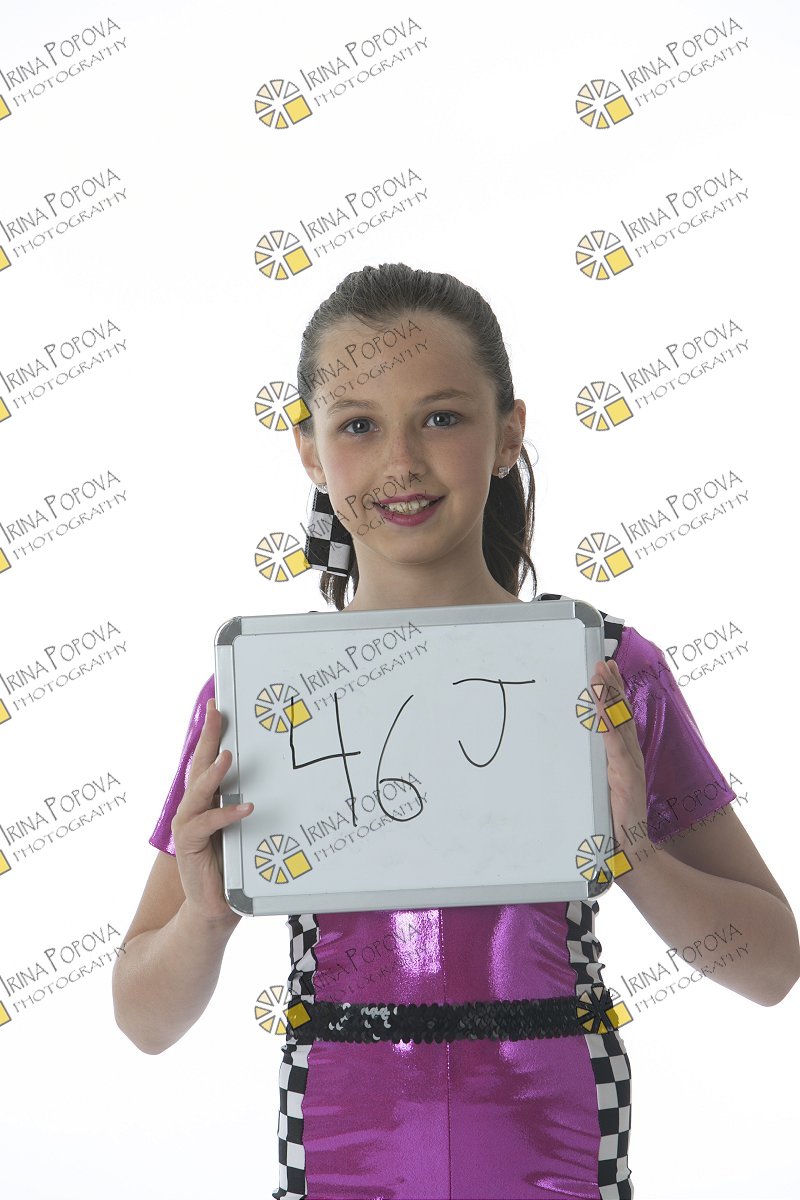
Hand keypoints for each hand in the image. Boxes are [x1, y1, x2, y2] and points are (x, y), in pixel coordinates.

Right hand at [170, 698, 252, 924]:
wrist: (213, 907)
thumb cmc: (232, 864)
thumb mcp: (246, 828)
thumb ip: (250, 804)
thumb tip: (282, 779)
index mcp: (206, 799)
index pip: (208, 758)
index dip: (212, 732)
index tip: (218, 704)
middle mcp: (192, 806)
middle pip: (199, 764)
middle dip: (208, 736)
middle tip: (216, 711)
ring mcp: (187, 825)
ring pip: (198, 791)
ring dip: (213, 772)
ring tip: (228, 755)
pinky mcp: (188, 846)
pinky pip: (205, 824)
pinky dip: (225, 814)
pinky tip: (245, 807)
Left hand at [590, 658, 647, 847]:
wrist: (629, 847)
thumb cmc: (614, 818)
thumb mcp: (603, 785)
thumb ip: (598, 766)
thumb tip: (581, 747)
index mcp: (625, 756)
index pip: (620, 717)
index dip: (615, 692)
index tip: (606, 670)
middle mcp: (630, 756)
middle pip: (622, 714)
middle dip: (613, 686)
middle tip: (603, 663)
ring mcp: (628, 765)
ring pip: (619, 725)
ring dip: (609, 698)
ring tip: (601, 676)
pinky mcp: (624, 777)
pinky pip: (614, 746)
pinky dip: (607, 725)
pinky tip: (600, 709)